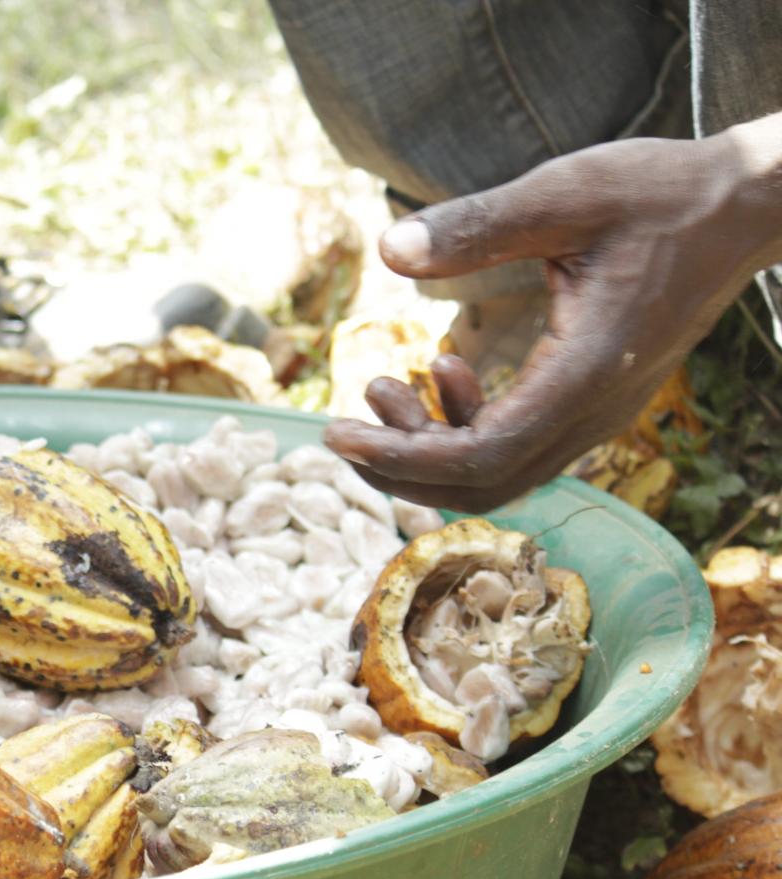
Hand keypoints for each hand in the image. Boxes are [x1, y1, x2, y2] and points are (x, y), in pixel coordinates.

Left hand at [325, 122, 781, 512]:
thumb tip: (392, 252)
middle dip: (402, 468)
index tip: (337, 434)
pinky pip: (520, 446)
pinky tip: (442, 372)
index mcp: (588, 372)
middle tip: (345, 424)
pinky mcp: (593, 401)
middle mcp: (596, 410)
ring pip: (501, 474)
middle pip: (484, 486)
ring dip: (430, 449)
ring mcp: (599, 413)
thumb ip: (481, 225)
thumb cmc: (663, 193)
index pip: (482, 456)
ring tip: (383, 388)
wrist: (745, 206)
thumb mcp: (568, 192)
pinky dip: (466, 427)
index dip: (402, 458)